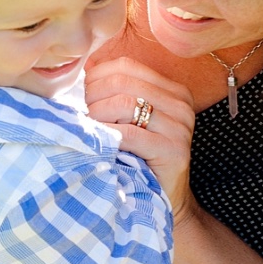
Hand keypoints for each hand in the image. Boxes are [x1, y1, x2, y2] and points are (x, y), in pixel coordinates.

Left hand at [84, 57, 196, 222]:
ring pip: (125, 104)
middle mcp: (180, 104)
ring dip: (98, 115)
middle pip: (123, 82)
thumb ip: (119, 94)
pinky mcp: (173, 150)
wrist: (166, 197)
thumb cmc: (142, 157)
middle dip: (94, 95)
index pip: (127, 66)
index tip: (82, 93)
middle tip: (81, 113)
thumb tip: (85, 69)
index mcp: (173, 90)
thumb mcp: (134, 120)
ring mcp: (180, 127)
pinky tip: (99, 142)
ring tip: (89, 128)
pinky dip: (108, 135)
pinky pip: (130, 134)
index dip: (97, 76)